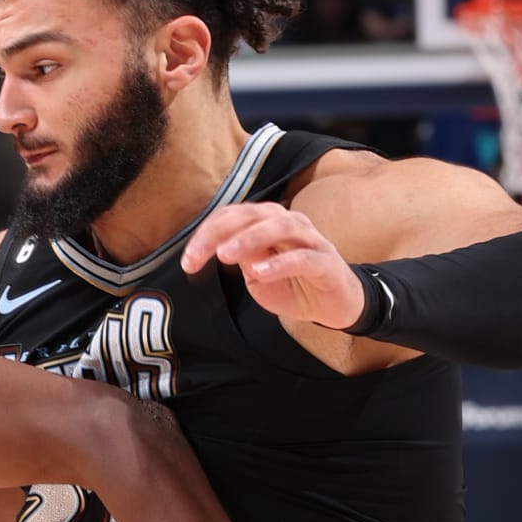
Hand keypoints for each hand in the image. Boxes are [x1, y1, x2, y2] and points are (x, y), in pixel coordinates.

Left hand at [180, 203, 367, 329]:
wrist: (334, 305)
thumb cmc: (294, 286)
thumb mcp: (257, 276)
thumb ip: (242, 259)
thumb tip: (223, 248)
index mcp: (268, 223)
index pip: (233, 217)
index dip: (207, 234)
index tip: (188, 260)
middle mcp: (289, 224)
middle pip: (252, 216)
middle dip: (220, 234)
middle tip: (198, 256)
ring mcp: (310, 240)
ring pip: (279, 226)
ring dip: (249, 239)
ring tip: (226, 255)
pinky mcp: (325, 261)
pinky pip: (302, 257)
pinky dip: (279, 263)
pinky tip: (260, 272)